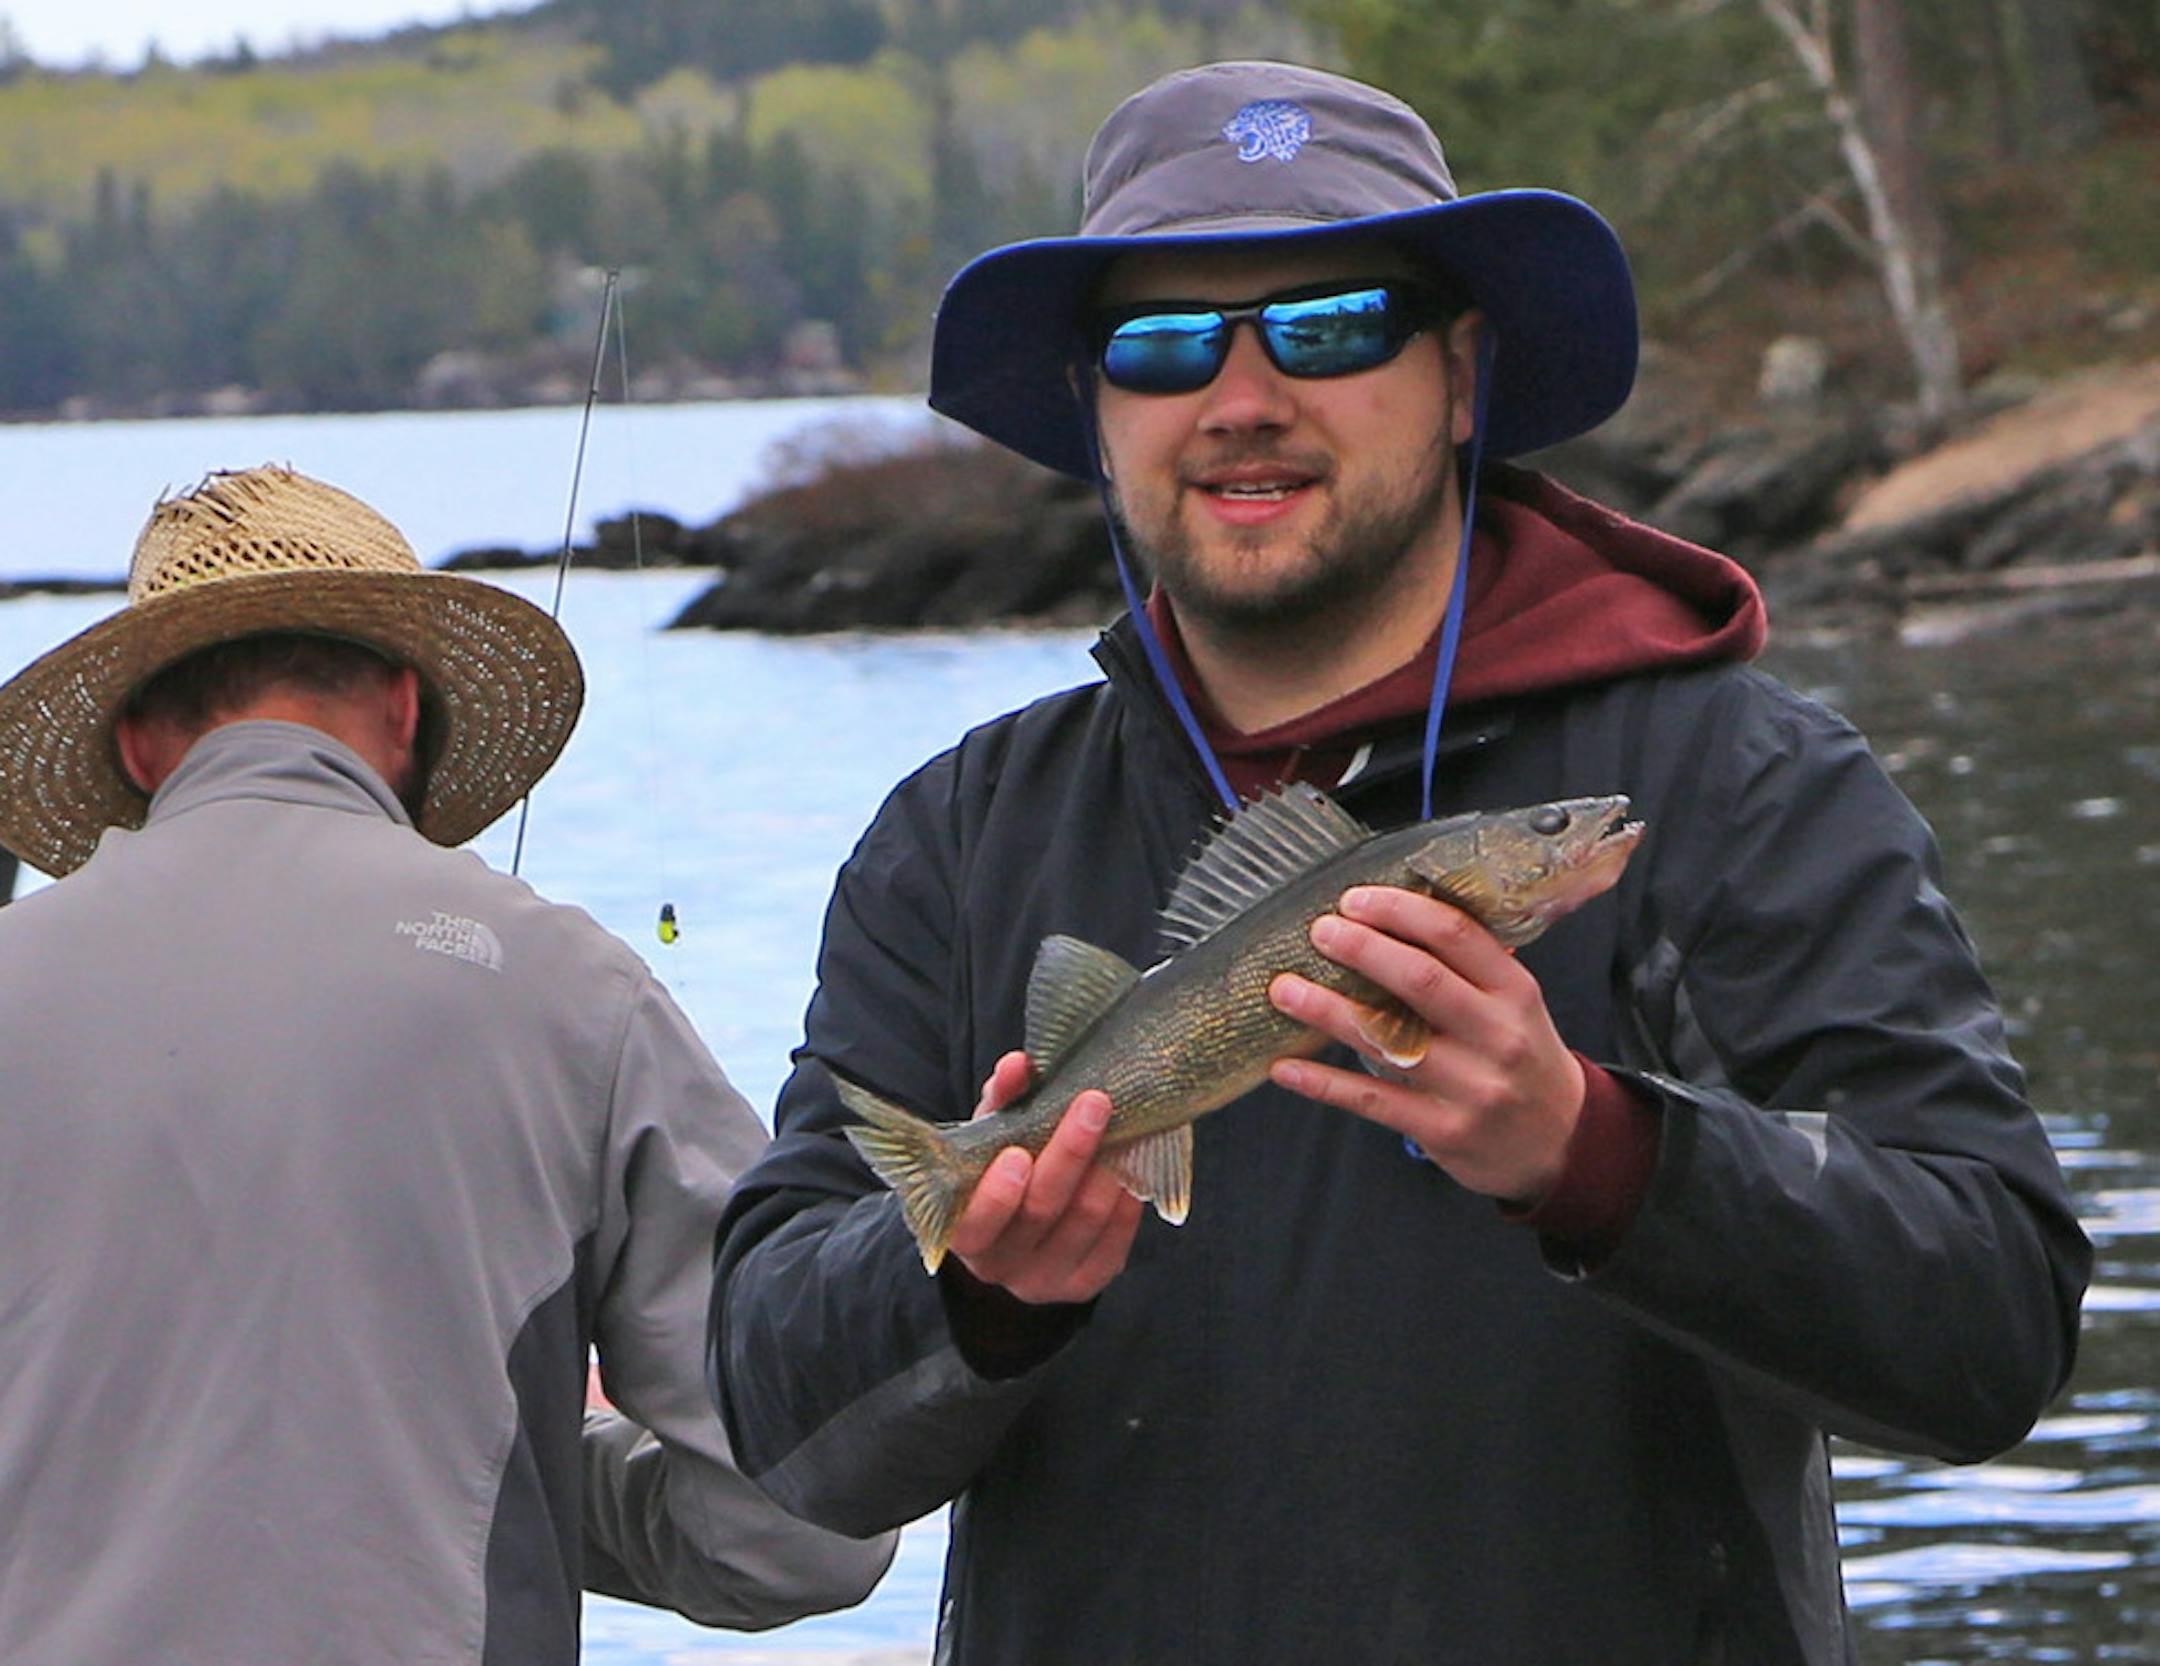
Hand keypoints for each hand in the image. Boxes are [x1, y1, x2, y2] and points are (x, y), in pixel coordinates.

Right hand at [946, 1051, 1143, 1304]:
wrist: (1020, 1223)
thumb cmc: (1000, 1167)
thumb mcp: (991, 1133)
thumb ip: (1002, 1099)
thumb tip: (1019, 1064)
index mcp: (964, 1232)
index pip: (975, 1224)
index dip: (996, 1193)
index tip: (1018, 1152)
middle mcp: (1000, 1266)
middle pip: (1040, 1213)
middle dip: (1070, 1155)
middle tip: (1095, 1104)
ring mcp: (1044, 1281)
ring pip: (1083, 1225)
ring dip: (1106, 1173)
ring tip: (1124, 1128)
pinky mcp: (1084, 1284)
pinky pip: (1114, 1245)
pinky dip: (1126, 1203)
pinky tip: (1134, 1167)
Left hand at [1266, 886, 1584, 1202]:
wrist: (1563, 1143)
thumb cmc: (1523, 1059)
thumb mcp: (1517, 1005)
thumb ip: (1470, 966)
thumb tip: (1398, 914)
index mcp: (1514, 992)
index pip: (1457, 936)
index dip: (1401, 911)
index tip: (1355, 899)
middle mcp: (1496, 1035)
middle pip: (1421, 981)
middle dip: (1363, 950)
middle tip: (1319, 932)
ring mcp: (1471, 1087)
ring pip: (1388, 1041)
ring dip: (1327, 1011)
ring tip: (1283, 990)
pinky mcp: (1444, 1130)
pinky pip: (1373, 1100)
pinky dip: (1323, 1083)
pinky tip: (1285, 1068)